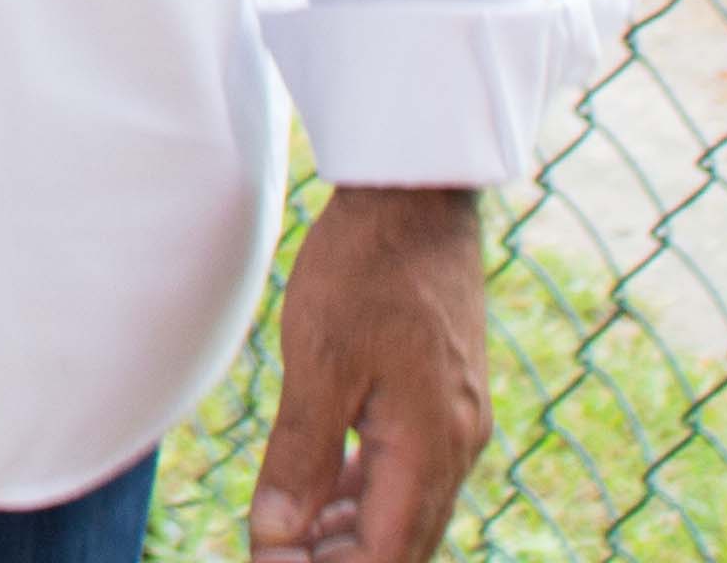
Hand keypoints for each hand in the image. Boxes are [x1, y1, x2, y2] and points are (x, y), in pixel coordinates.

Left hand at [250, 185, 488, 562]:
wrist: (414, 200)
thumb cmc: (364, 271)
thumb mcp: (319, 361)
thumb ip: (299, 454)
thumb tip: (276, 536)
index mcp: (429, 447)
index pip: (387, 554)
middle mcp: (456, 445)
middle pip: (401, 541)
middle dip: (339, 561)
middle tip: (271, 556)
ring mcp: (455, 421)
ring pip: (404, 507)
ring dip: (349, 530)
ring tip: (287, 536)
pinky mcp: (443, 397)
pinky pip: (407, 468)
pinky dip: (363, 489)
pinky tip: (322, 490)